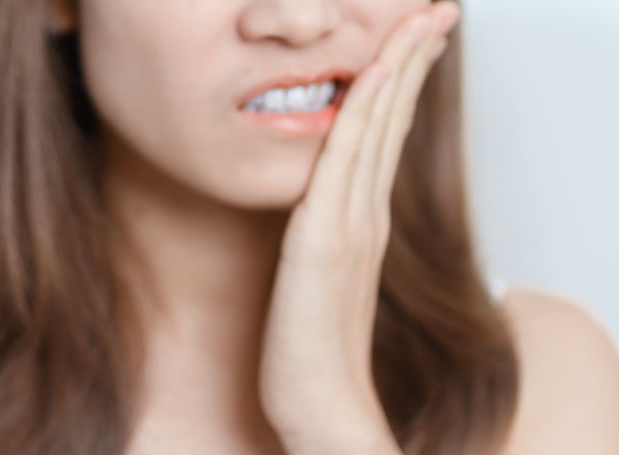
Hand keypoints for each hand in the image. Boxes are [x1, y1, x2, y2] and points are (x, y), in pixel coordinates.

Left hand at [257, 2, 460, 452]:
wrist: (319, 400)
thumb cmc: (314, 348)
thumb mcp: (320, 279)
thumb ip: (326, 239)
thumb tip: (319, 214)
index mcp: (362, 219)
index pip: (385, 136)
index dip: (402, 84)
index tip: (416, 43)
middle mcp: (363, 213)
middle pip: (392, 120)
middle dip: (413, 60)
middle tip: (436, 13)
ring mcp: (349, 223)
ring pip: (376, 129)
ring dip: (398, 70)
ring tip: (422, 24)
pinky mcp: (323, 238)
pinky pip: (345, 161)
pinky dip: (363, 113)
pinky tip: (374, 76)